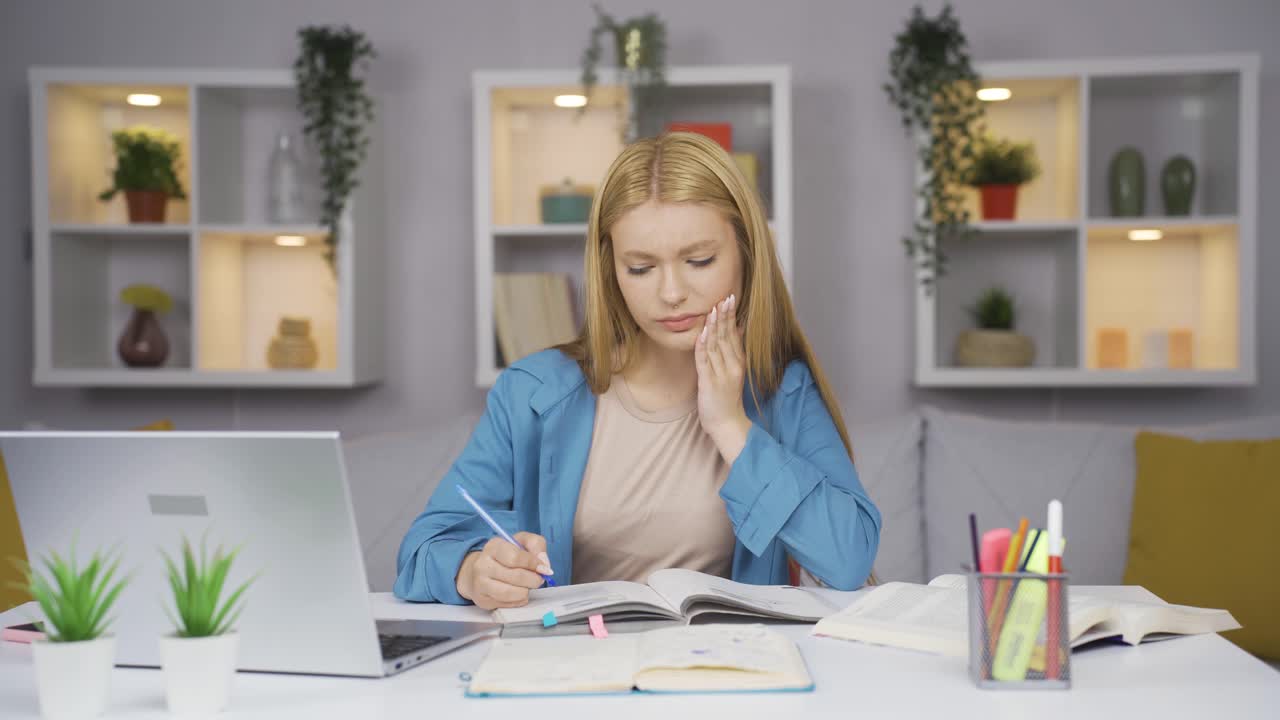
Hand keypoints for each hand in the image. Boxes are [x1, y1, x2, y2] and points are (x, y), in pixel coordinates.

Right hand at [456, 532, 551, 609]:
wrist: (480, 570)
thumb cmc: (506, 555)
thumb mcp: (522, 541)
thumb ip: (536, 545)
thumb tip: (543, 563)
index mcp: (494, 546)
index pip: (515, 557)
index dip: (533, 564)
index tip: (544, 568)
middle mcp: (483, 564)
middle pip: (516, 576)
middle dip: (534, 579)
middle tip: (538, 579)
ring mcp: (480, 584)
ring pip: (511, 593)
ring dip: (526, 591)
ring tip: (527, 586)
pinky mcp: (483, 600)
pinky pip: (508, 604)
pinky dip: (519, 600)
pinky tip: (519, 593)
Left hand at [695, 293, 751, 462]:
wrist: (727, 423)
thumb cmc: (727, 397)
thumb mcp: (735, 371)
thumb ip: (736, 350)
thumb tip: (738, 327)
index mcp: (739, 362)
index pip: (735, 334)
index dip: (731, 316)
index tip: (730, 299)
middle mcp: (732, 366)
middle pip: (727, 337)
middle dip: (724, 316)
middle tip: (724, 298)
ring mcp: (721, 374)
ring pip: (716, 346)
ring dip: (714, 327)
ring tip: (713, 309)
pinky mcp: (709, 383)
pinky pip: (704, 361)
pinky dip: (703, 346)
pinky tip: (702, 333)